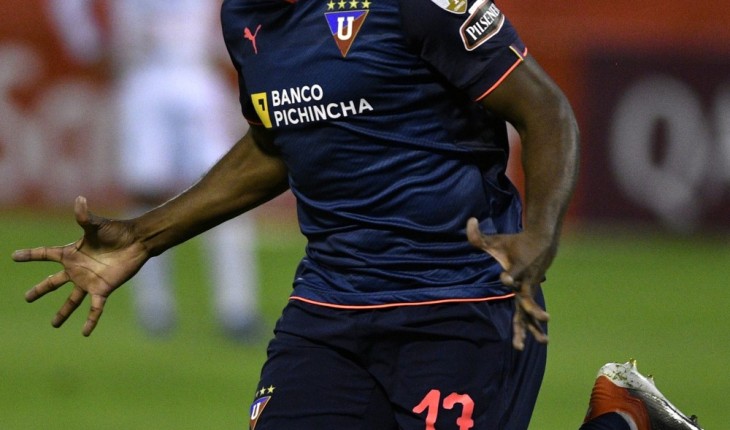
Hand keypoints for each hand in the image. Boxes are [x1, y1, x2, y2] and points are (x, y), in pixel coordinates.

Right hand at [12, 196, 147, 335]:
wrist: (137, 242)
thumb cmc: (116, 231)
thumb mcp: (97, 224)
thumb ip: (84, 216)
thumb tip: (79, 199)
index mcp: (72, 252)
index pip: (45, 254)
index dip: (30, 255)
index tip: (14, 256)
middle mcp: (77, 269)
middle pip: (53, 282)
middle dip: (40, 290)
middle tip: (27, 298)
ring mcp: (89, 281)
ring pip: (71, 300)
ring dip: (63, 313)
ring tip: (54, 324)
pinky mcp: (103, 289)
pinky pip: (94, 308)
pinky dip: (90, 320)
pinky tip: (84, 333)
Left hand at [466, 217, 554, 349]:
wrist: (542, 243)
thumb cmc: (515, 242)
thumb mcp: (497, 239)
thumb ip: (479, 235)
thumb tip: (469, 221)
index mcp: (518, 267)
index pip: (513, 273)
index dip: (509, 275)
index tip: (505, 279)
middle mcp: (526, 281)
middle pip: (528, 298)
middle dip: (532, 309)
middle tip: (539, 317)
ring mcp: (530, 290)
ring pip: (532, 312)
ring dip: (536, 326)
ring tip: (544, 342)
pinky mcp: (531, 295)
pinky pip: (531, 315)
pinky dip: (535, 328)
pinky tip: (541, 342)